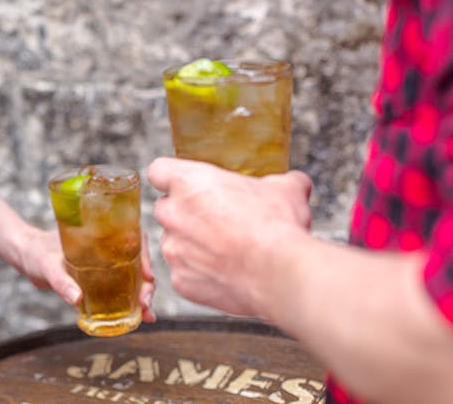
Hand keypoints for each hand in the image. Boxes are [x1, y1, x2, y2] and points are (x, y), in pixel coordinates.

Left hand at [16, 226, 156, 323]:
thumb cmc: (36, 253)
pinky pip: (119, 288)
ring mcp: (105, 263)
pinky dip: (130, 302)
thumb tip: (78, 299)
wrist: (26, 257)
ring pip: (133, 276)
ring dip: (142, 295)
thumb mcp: (47, 266)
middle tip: (146, 303)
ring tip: (147, 316)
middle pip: (138, 261)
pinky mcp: (98, 278)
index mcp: (101, 234)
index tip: (148, 275)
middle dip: (147, 283)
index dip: (146, 256)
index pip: (134, 238)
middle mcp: (108, 247)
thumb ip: (61, 281)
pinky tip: (138, 317)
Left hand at [148, 156, 311, 317]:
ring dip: (192, 245)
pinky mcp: (180, 280)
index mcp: (189, 183)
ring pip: (173, 242)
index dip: (170, 177)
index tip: (181, 184)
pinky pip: (184, 273)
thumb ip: (281, 181)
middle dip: (186, 214)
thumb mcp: (286, 190)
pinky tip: (225, 272)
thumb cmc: (276, 228)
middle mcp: (173, 214)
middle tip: (215, 221)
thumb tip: (294, 182)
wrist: (280, 274)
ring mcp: (174, 249)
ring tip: (225, 250)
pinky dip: (199, 274)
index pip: (158, 170)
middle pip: (165, 208)